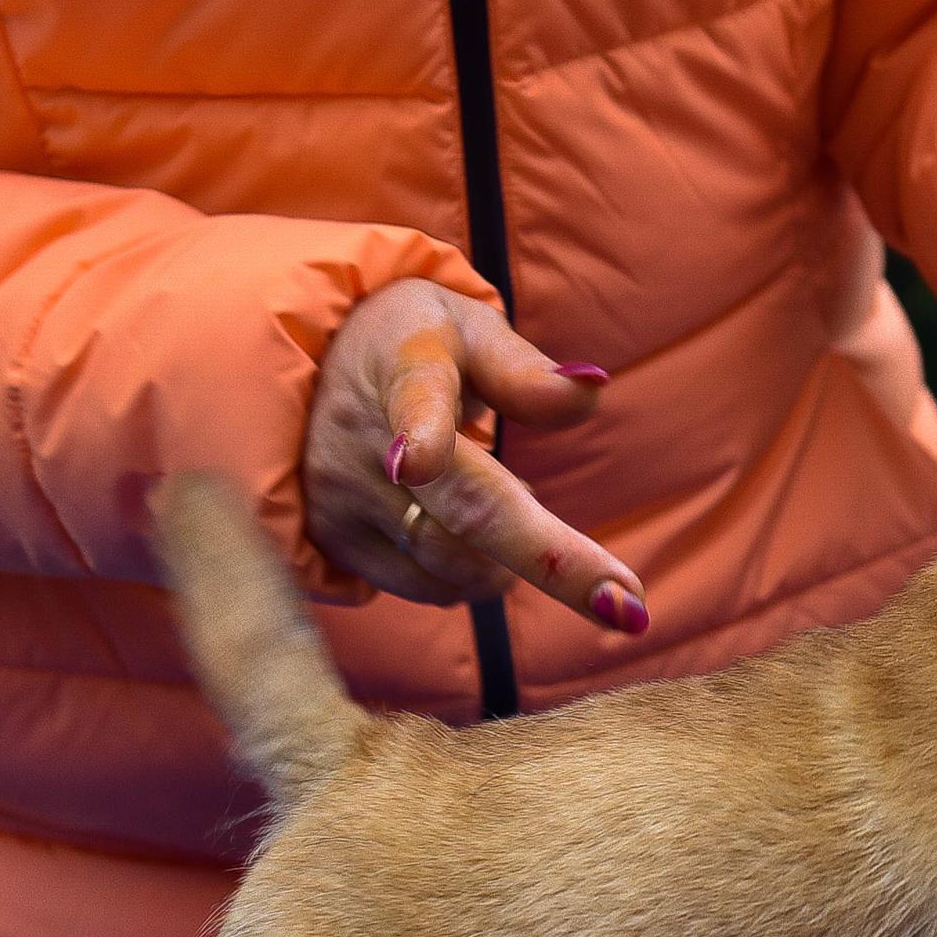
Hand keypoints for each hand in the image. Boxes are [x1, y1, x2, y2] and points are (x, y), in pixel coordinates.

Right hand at [302, 279, 646, 631]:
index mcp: (402, 367)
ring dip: (505, 558)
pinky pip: (426, 588)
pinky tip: (463, 532)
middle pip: (462, 516)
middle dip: (552, 563)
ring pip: (451, 566)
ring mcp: (340, 498)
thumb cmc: (413, 346)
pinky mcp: (331, 543)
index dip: (420, 431)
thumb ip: (526, 370)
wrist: (311, 367)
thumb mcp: (467, 331)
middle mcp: (360, 439)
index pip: (414, 398)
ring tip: (508, 507)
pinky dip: (466, 574)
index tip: (418, 458)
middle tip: (625, 604)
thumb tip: (592, 389)